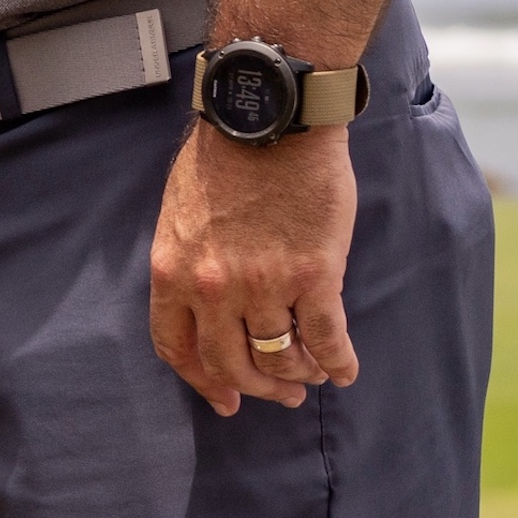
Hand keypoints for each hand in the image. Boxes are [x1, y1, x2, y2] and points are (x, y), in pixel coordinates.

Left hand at [149, 121, 359, 413]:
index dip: (202, 381)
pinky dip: (337, 362)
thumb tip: (204, 304)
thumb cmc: (225, 156)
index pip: (177, 347)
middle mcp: (213, 287)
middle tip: (279, 395)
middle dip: (256, 387)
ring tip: (311, 375)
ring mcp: (264, 284)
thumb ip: (188, 262)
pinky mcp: (313, 275)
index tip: (225, 399)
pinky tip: (344, 371)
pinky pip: (326, 339)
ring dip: (298, 374)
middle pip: (230, 364)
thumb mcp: (181, 213)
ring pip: (280, 357)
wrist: (271, 117)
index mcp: (172, 270)